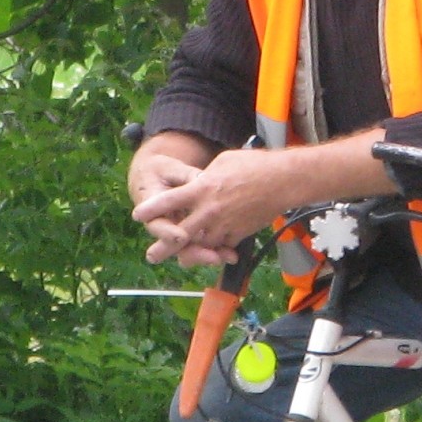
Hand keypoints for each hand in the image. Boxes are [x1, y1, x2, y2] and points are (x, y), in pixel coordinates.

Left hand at [134, 149, 290, 266]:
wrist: (282, 181)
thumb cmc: (252, 165)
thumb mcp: (221, 163)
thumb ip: (204, 178)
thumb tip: (196, 184)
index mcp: (201, 189)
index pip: (169, 202)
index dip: (151, 210)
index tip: (138, 216)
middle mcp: (209, 210)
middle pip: (180, 234)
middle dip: (164, 247)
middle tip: (151, 256)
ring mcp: (224, 224)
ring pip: (201, 245)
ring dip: (190, 252)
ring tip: (180, 258)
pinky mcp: (238, 234)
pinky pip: (222, 246)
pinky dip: (215, 250)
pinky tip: (210, 253)